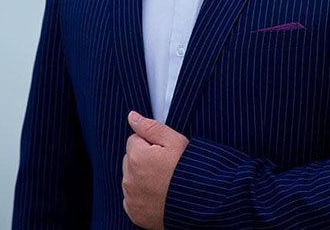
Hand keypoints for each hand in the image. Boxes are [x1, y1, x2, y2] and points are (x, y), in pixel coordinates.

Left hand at [122, 111, 188, 228]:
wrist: (200, 202)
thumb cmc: (188, 169)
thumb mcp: (174, 141)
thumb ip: (150, 127)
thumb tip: (132, 116)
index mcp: (137, 157)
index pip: (134, 139)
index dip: (151, 143)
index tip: (164, 151)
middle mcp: (129, 178)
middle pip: (130, 158)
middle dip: (143, 158)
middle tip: (165, 165)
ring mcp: (131, 197)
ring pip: (130, 177)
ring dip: (141, 176)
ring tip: (164, 180)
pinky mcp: (134, 212)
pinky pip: (132, 197)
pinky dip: (141, 194)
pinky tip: (158, 193)